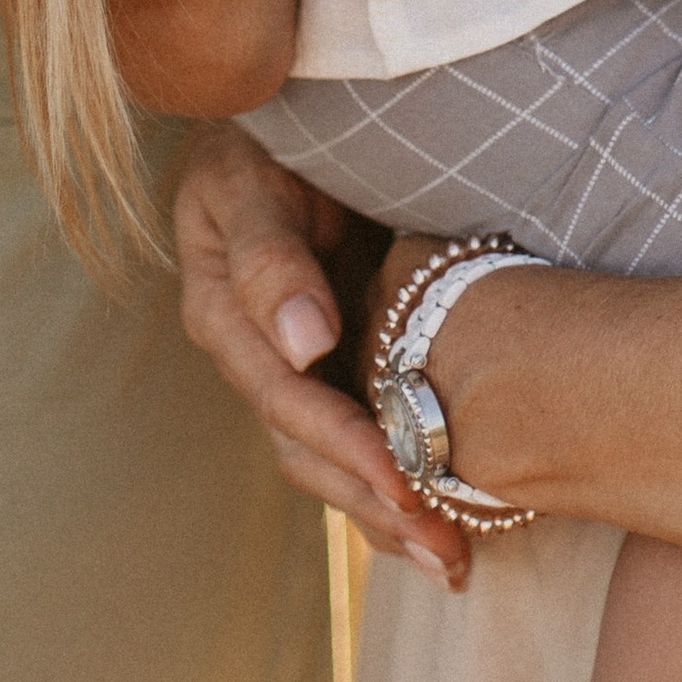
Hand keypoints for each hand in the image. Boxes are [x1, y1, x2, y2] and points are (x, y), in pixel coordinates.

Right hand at [173, 127, 470, 585]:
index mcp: (226, 316)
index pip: (288, 400)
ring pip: (333, 461)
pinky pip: (360, 437)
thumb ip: (269, 259)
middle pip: (311, 451)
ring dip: (389, 514)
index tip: (405, 481)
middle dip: (377, 502)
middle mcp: (258, 354)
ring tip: (456, 563)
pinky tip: (447, 525)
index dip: (346, 446)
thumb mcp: (251, 182)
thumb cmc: (265, 139)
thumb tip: (303, 345)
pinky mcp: (333, 363)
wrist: (293, 118)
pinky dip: (397, 482)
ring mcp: (295, 365)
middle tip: (447, 552)